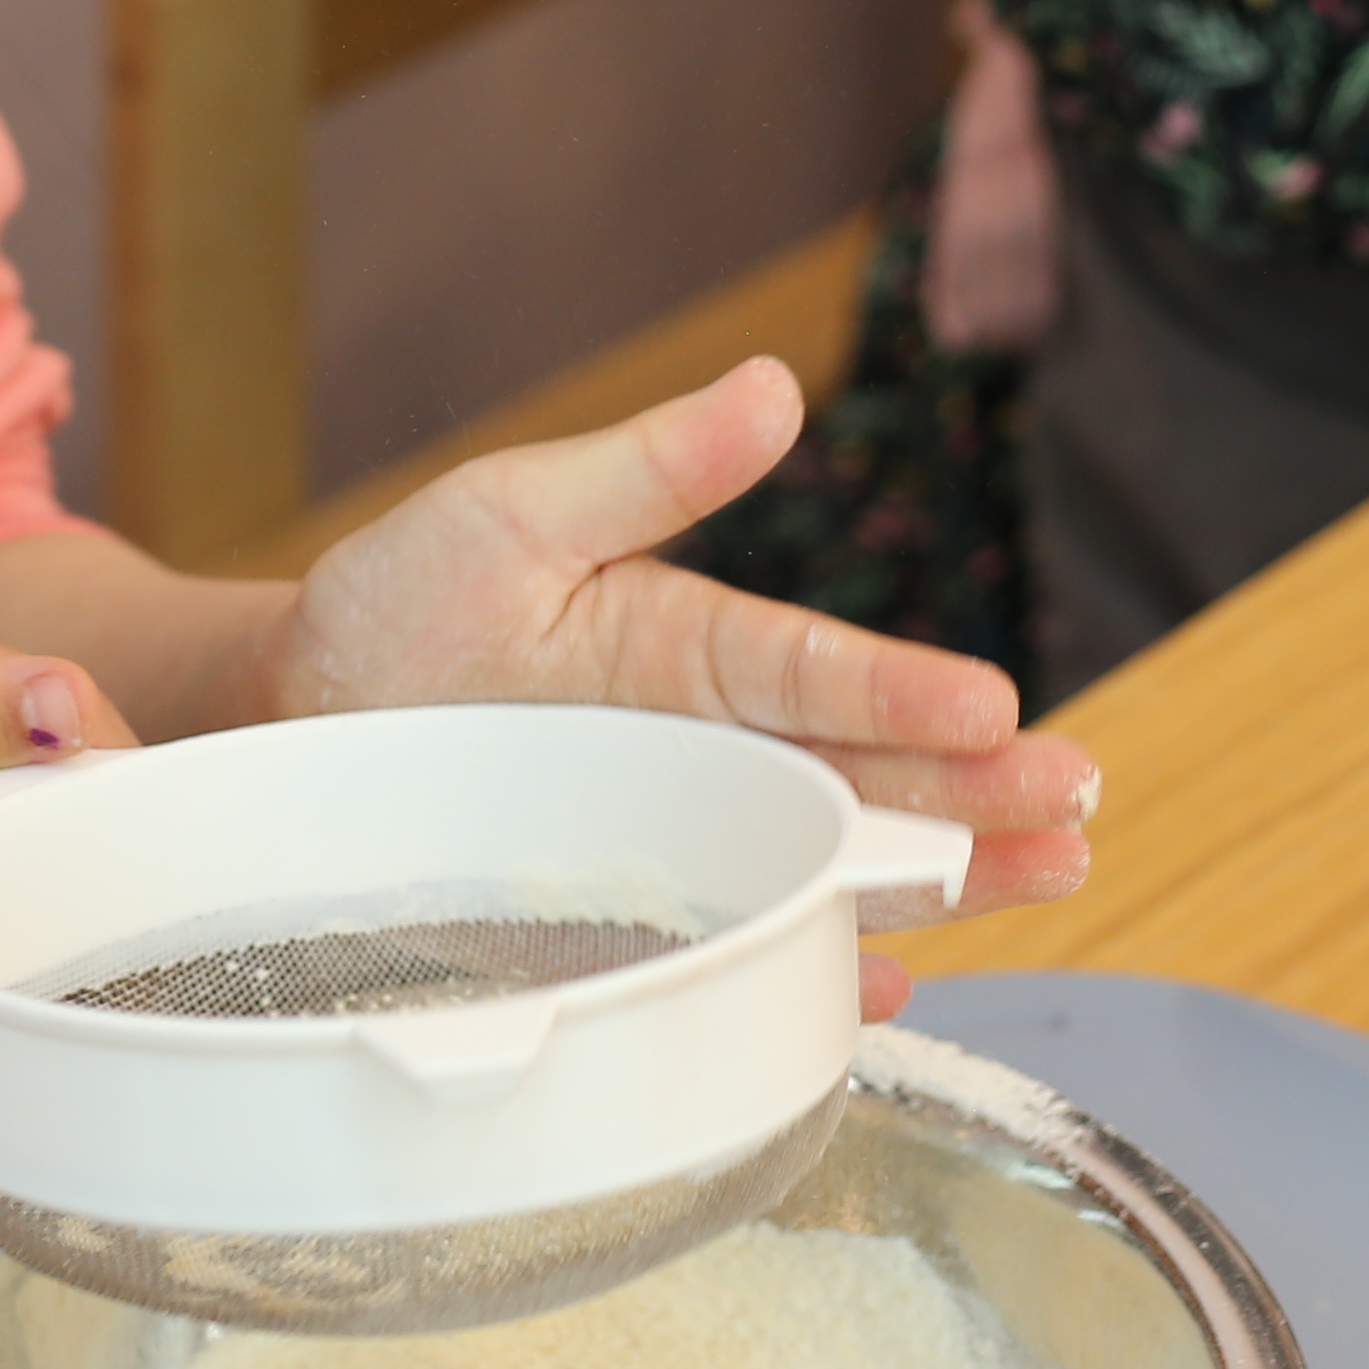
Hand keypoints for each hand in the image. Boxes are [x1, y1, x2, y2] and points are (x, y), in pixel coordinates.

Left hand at [249, 359, 1095, 1016]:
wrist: (297, 714)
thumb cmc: (407, 598)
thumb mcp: (515, 513)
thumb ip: (647, 466)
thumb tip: (773, 386)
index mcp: (694, 647)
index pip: (818, 670)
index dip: (906, 690)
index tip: (997, 703)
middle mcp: (711, 746)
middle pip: (863, 772)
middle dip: (975, 789)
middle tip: (1071, 807)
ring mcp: (682, 832)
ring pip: (834, 858)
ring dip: (944, 874)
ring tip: (1049, 875)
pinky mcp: (633, 909)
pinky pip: (739, 943)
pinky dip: (808, 967)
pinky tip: (880, 983)